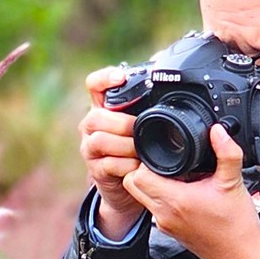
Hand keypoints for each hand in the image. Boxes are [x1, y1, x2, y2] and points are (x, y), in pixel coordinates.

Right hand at [77, 67, 148, 238]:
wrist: (129, 187)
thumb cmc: (139, 149)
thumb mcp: (145, 123)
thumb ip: (150, 103)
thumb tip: (168, 71)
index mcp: (105, 108)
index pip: (94, 85)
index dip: (104, 79)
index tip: (121, 78)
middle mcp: (92, 126)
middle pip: (95, 117)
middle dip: (121, 123)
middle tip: (140, 129)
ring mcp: (91, 149)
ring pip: (99, 140)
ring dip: (125, 145)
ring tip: (141, 150)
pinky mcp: (96, 170)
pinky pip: (107, 164)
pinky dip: (126, 165)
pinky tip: (138, 166)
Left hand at [120, 125, 259, 258]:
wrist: (240, 256)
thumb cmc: (238, 224)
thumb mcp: (234, 182)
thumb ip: (227, 152)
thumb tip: (218, 130)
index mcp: (175, 200)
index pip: (138, 175)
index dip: (145, 160)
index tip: (162, 152)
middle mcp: (163, 213)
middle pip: (133, 185)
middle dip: (143, 169)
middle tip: (164, 160)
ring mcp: (164, 223)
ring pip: (142, 196)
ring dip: (152, 182)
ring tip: (177, 174)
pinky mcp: (168, 230)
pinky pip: (154, 207)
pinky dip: (162, 196)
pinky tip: (184, 189)